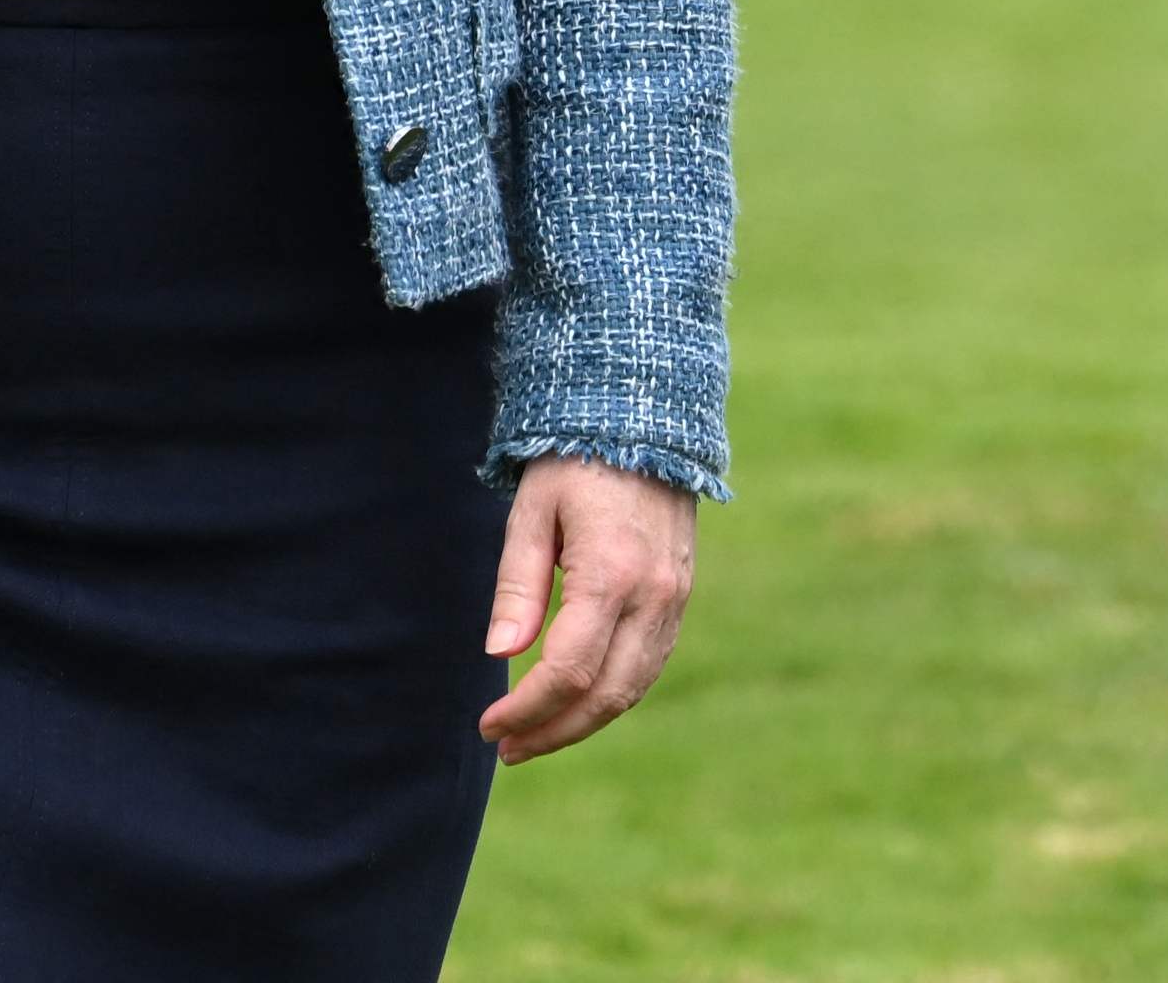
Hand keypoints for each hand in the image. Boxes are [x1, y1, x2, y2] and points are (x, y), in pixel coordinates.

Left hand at [479, 457, 694, 759]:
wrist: (647, 418)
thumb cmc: (575, 461)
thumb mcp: (533, 514)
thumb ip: (518, 588)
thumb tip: (499, 656)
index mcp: (612, 574)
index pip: (567, 671)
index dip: (525, 710)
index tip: (487, 725)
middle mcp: (653, 595)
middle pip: (604, 695)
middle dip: (552, 731)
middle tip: (505, 748)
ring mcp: (674, 598)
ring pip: (632, 688)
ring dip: (582, 722)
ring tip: (534, 736)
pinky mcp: (680, 596)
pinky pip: (649, 665)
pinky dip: (612, 695)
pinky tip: (576, 701)